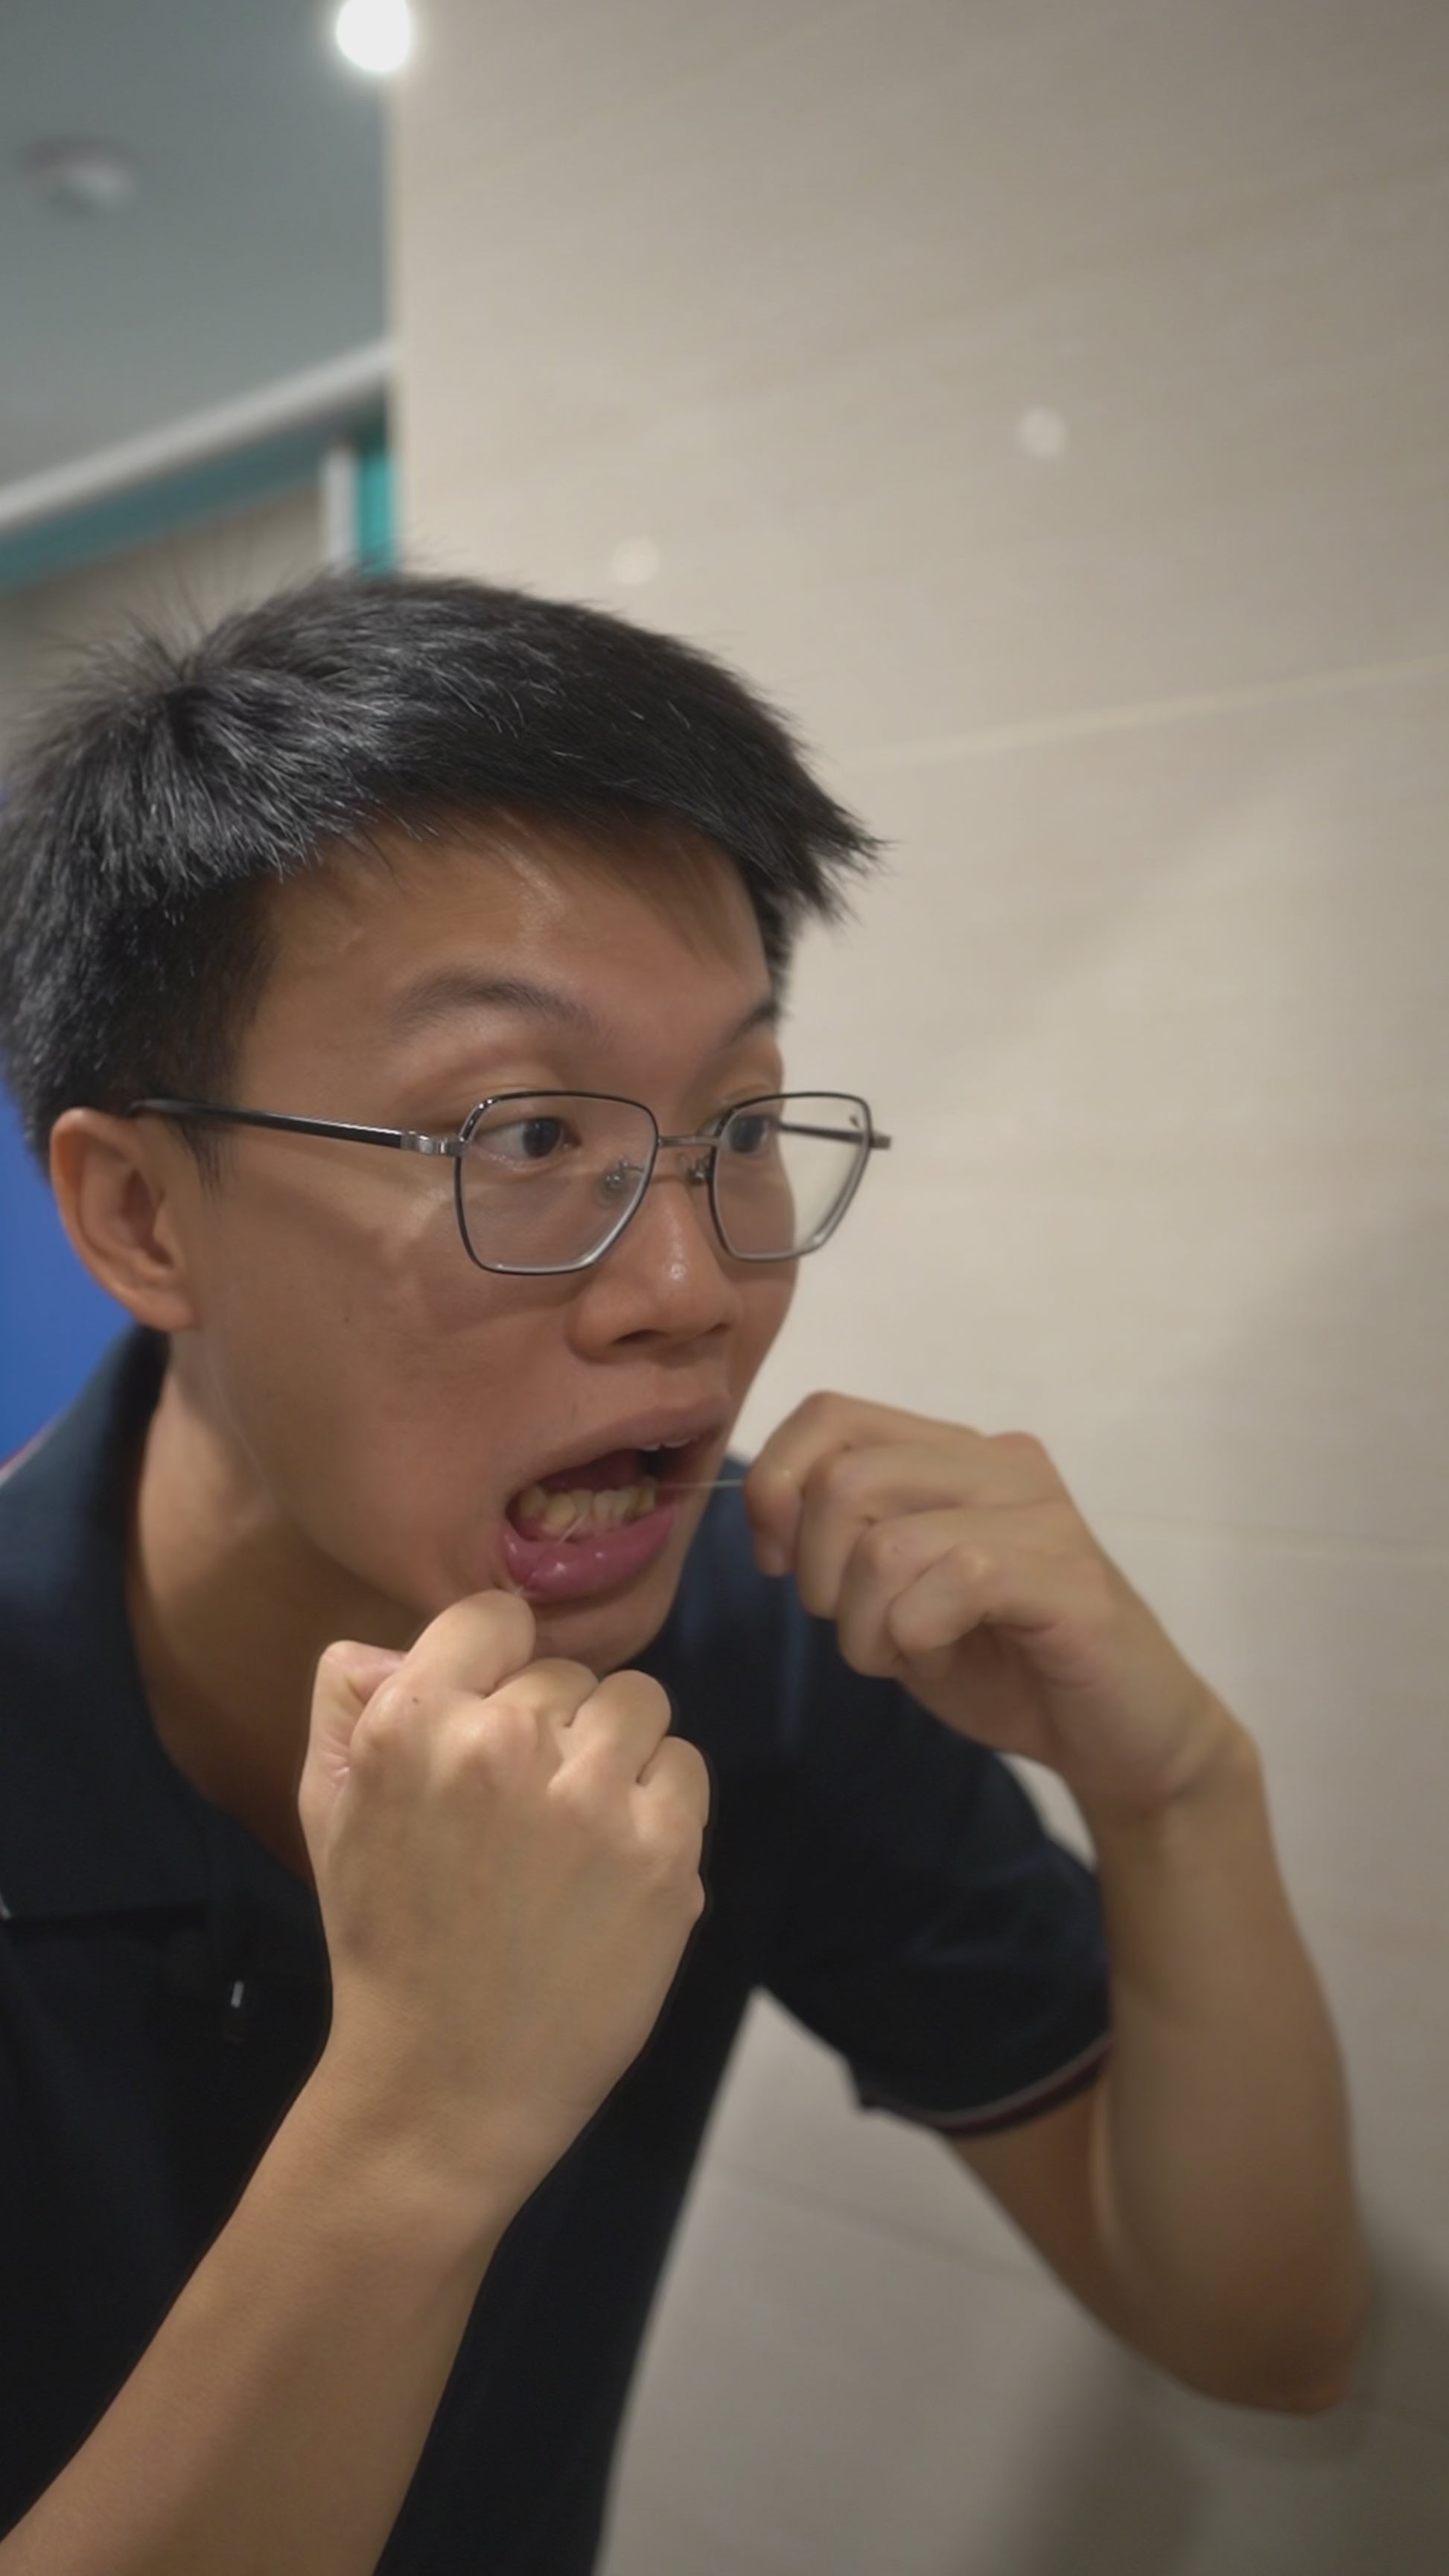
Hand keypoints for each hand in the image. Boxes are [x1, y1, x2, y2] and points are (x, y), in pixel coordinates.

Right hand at [298, 1592, 709, 2213]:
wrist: (444, 2085)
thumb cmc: (387, 1943)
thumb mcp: (332, 1812)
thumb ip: (349, 1706)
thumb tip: (389, 1645)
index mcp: (412, 1723)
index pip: (493, 1617)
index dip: (498, 1662)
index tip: (496, 1716)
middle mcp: (502, 1746)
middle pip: (567, 1673)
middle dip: (551, 1729)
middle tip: (523, 1813)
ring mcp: (591, 1800)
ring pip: (638, 1704)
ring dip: (614, 1753)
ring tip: (578, 1828)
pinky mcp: (664, 1854)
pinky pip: (684, 1767)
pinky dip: (660, 1804)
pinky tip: (618, 1862)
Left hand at [744, 1392, 1234, 1817]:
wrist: (1123, 1738)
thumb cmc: (1005, 1665)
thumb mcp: (895, 1596)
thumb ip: (844, 1544)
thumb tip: (768, 1520)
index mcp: (954, 1453)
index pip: (831, 1415)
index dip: (775, 1485)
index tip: (775, 1563)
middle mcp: (1000, 1463)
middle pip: (845, 1476)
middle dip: (819, 1574)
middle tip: (858, 1630)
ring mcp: (1043, 1515)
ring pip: (888, 1541)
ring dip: (867, 1626)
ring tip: (907, 1653)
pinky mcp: (1071, 1578)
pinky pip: (953, 1582)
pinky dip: (918, 1636)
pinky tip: (944, 1658)